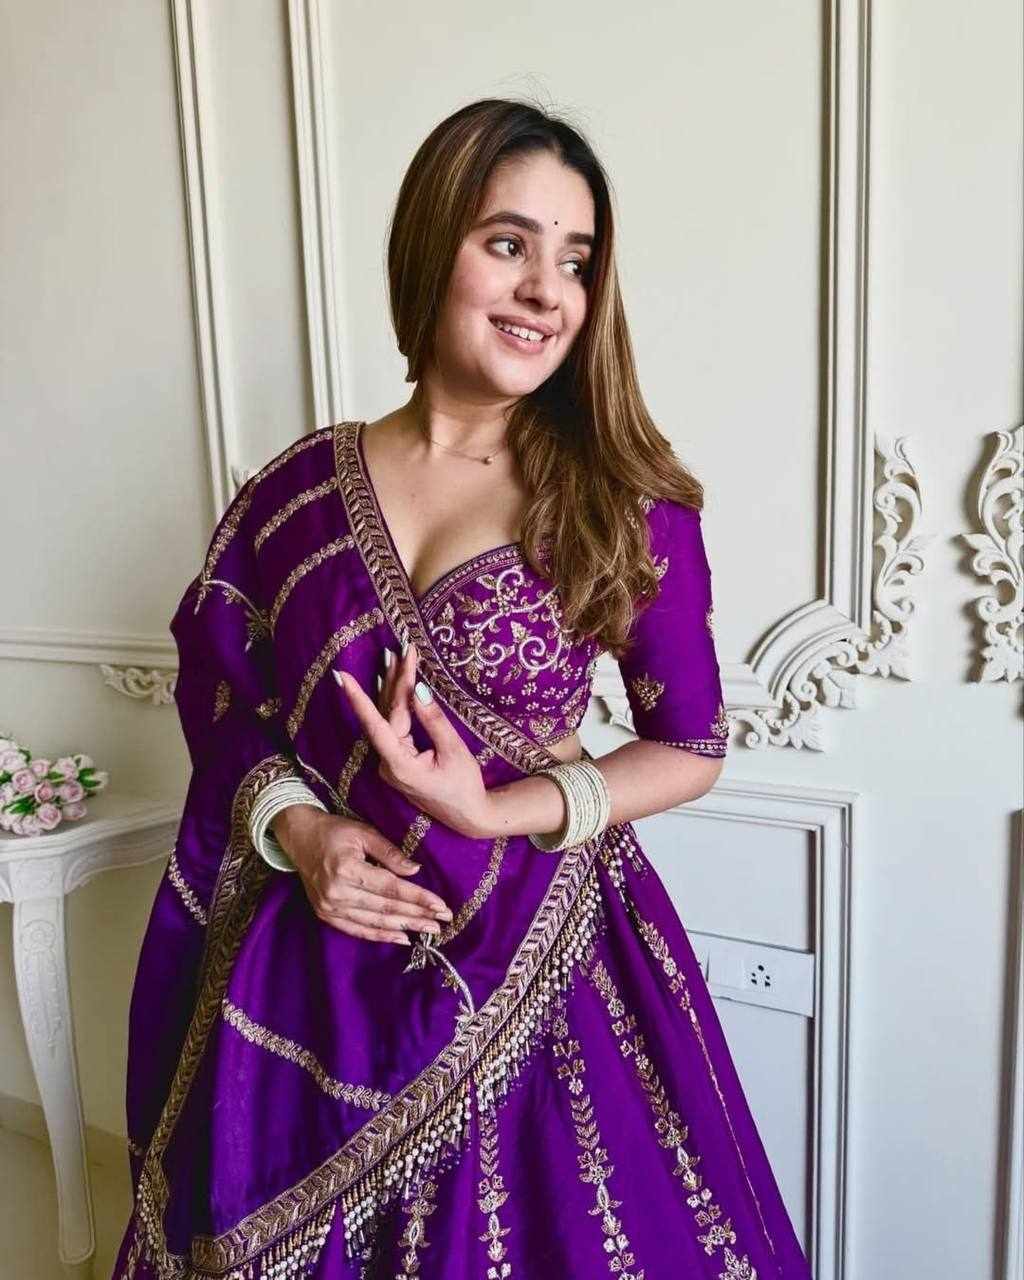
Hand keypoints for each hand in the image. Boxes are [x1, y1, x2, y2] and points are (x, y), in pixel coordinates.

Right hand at [271, 804, 452, 944]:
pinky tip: (401, 937)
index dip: (418, 898)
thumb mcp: (363, 832)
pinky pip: (357, 930)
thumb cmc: (334, 831)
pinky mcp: (326, 914)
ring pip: (374, 921)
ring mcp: (330, 906)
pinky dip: (380, 935)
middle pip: (385, 908)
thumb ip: (390, 853)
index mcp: (347, 869)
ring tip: (428, 930)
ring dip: (404, 927)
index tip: (440, 906)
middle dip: (417, 915)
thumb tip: (415, 870)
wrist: (299, 838)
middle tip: (442, 922)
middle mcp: (337, 892)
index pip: (390, 888)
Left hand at [335, 641, 495, 838]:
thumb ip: (434, 720)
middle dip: (395, 680)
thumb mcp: (454, 751)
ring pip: (389, 719)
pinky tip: (391, 683)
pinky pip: (394, 726)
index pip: (377, 724)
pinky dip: (396, 704)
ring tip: (394, 657)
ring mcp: (392, 762)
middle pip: (387, 715)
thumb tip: (419, 689)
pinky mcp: (399, 760)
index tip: (343, 676)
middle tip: (401, 649)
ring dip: (393, 688)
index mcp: (400, 764)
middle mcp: (389, 763)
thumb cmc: (464, 786)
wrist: (469, 817)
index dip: (359, 699)